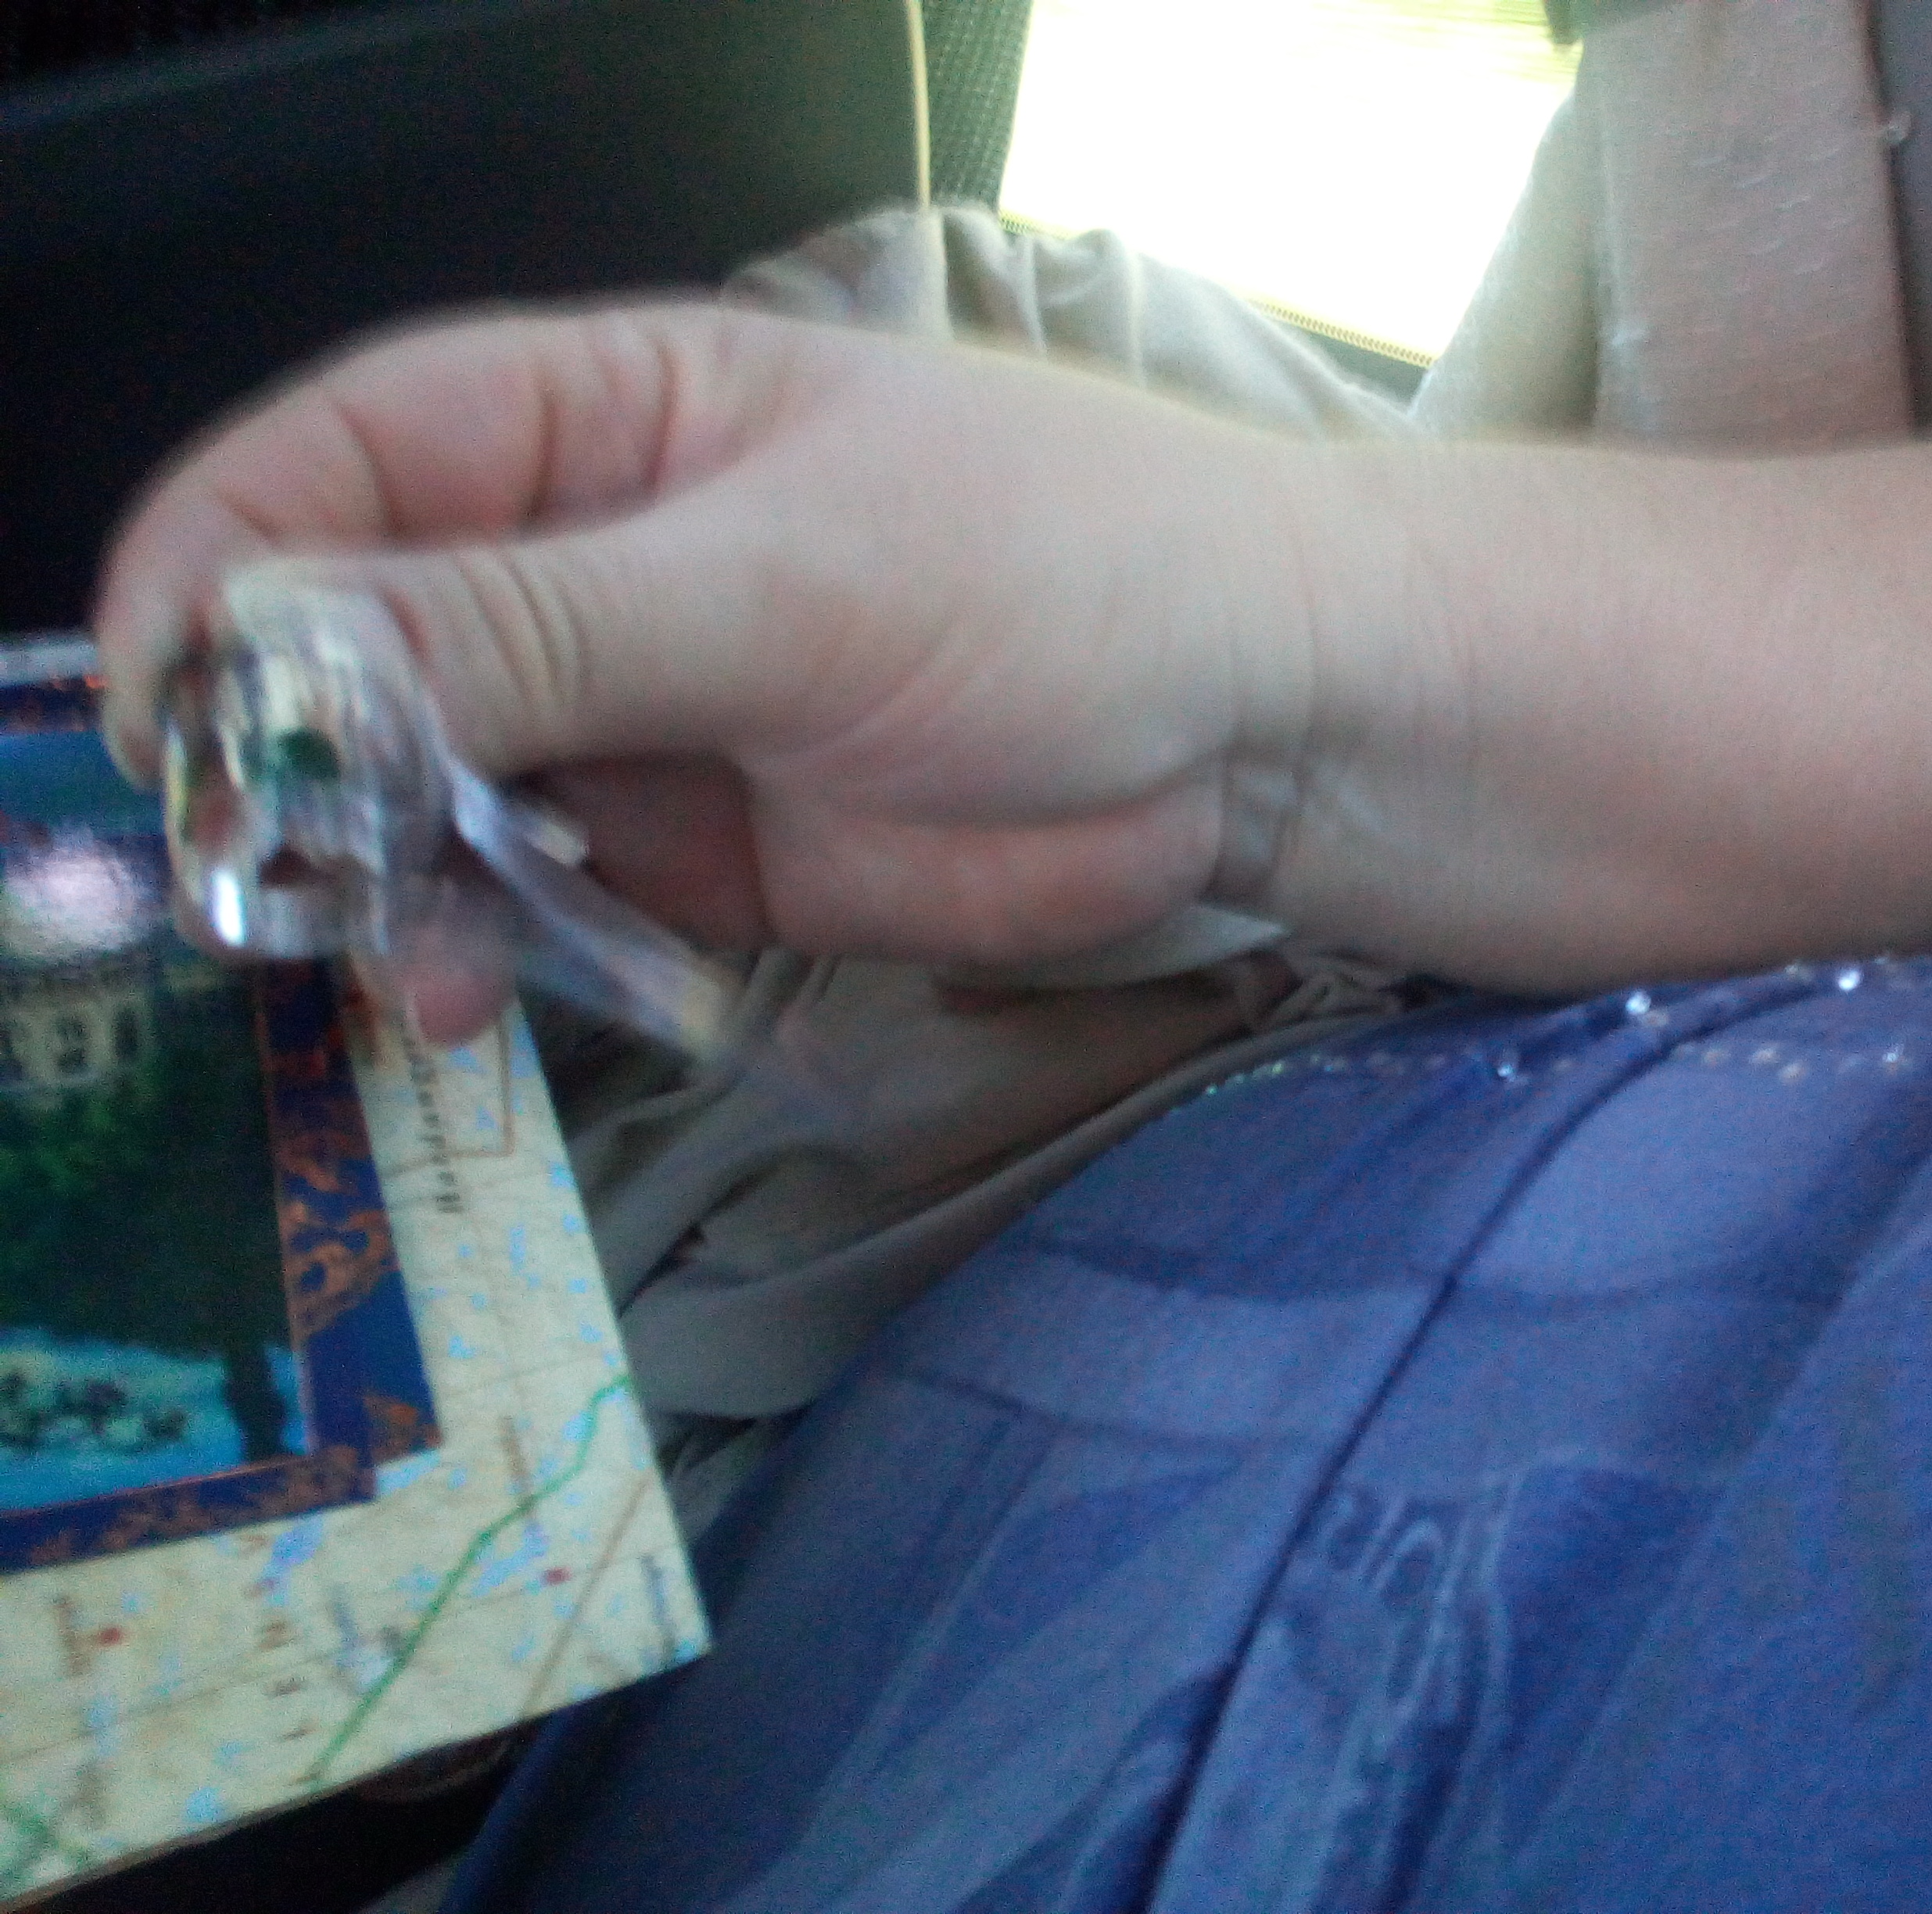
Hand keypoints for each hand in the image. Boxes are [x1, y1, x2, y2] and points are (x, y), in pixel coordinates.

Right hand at [95, 304, 1326, 1034]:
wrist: (1254, 723)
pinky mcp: (696, 847)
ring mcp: (641, 712)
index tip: (162, 700)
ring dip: (377, 870)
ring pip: (429, 788)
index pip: (345, 463)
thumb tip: (288, 648)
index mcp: (603, 419)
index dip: (224, 567)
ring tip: (392, 951)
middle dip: (289, 749)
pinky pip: (537, 892)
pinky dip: (486, 938)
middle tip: (260, 865)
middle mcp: (594, 561)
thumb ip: (545, 625)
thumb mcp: (792, 578)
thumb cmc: (1067, 572)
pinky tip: (472, 984)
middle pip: (361, 642)